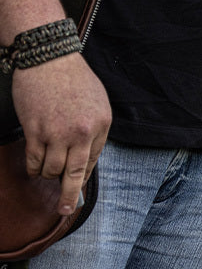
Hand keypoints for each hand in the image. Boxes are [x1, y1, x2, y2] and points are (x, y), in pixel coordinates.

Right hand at [12, 53, 110, 214]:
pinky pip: (33, 160)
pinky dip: (32, 168)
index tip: (78, 193)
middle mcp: (82, 132)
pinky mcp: (35, 130)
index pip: (93, 161)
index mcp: (101, 125)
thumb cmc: (74, 79)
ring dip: (46, 174)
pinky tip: (32, 167)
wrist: (50, 59)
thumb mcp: (97, 103)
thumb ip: (94, 130)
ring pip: (51, 169)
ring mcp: (57, 133)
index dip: (83, 177)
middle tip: (64, 209)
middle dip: (68, 195)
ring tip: (44, 170)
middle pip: (74, 174)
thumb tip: (86, 156)